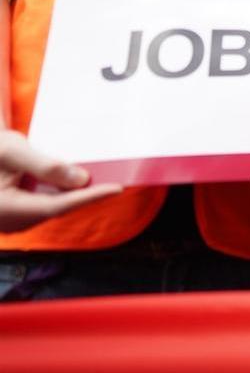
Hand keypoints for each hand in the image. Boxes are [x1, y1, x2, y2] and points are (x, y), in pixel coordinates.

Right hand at [0, 130, 121, 232]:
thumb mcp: (11, 151)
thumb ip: (45, 166)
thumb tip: (81, 179)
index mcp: (7, 209)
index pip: (58, 206)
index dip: (89, 197)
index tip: (116, 189)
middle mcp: (11, 221)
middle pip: (57, 207)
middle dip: (85, 194)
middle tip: (114, 178)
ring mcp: (13, 220)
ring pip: (52, 207)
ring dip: (73, 193)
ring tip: (98, 175)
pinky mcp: (16, 214)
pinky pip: (44, 204)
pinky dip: (60, 192)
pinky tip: (72, 179)